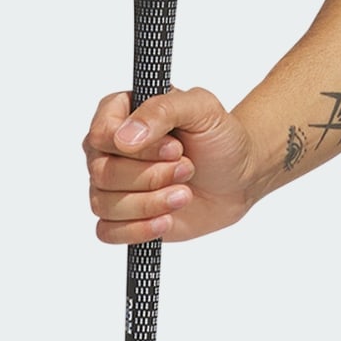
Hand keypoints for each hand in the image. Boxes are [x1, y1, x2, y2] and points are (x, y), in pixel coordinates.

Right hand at [83, 86, 258, 243]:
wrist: (238, 176)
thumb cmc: (219, 137)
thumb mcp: (202, 108)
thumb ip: (163, 110)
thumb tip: (124, 138)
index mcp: (119, 113)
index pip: (101, 135)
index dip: (139, 148)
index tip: (176, 148)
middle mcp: (109, 149)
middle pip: (103, 172)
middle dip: (151, 176)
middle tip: (187, 168)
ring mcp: (112, 184)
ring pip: (103, 204)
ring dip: (150, 203)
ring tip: (184, 194)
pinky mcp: (122, 217)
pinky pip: (107, 231)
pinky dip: (138, 229)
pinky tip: (166, 220)